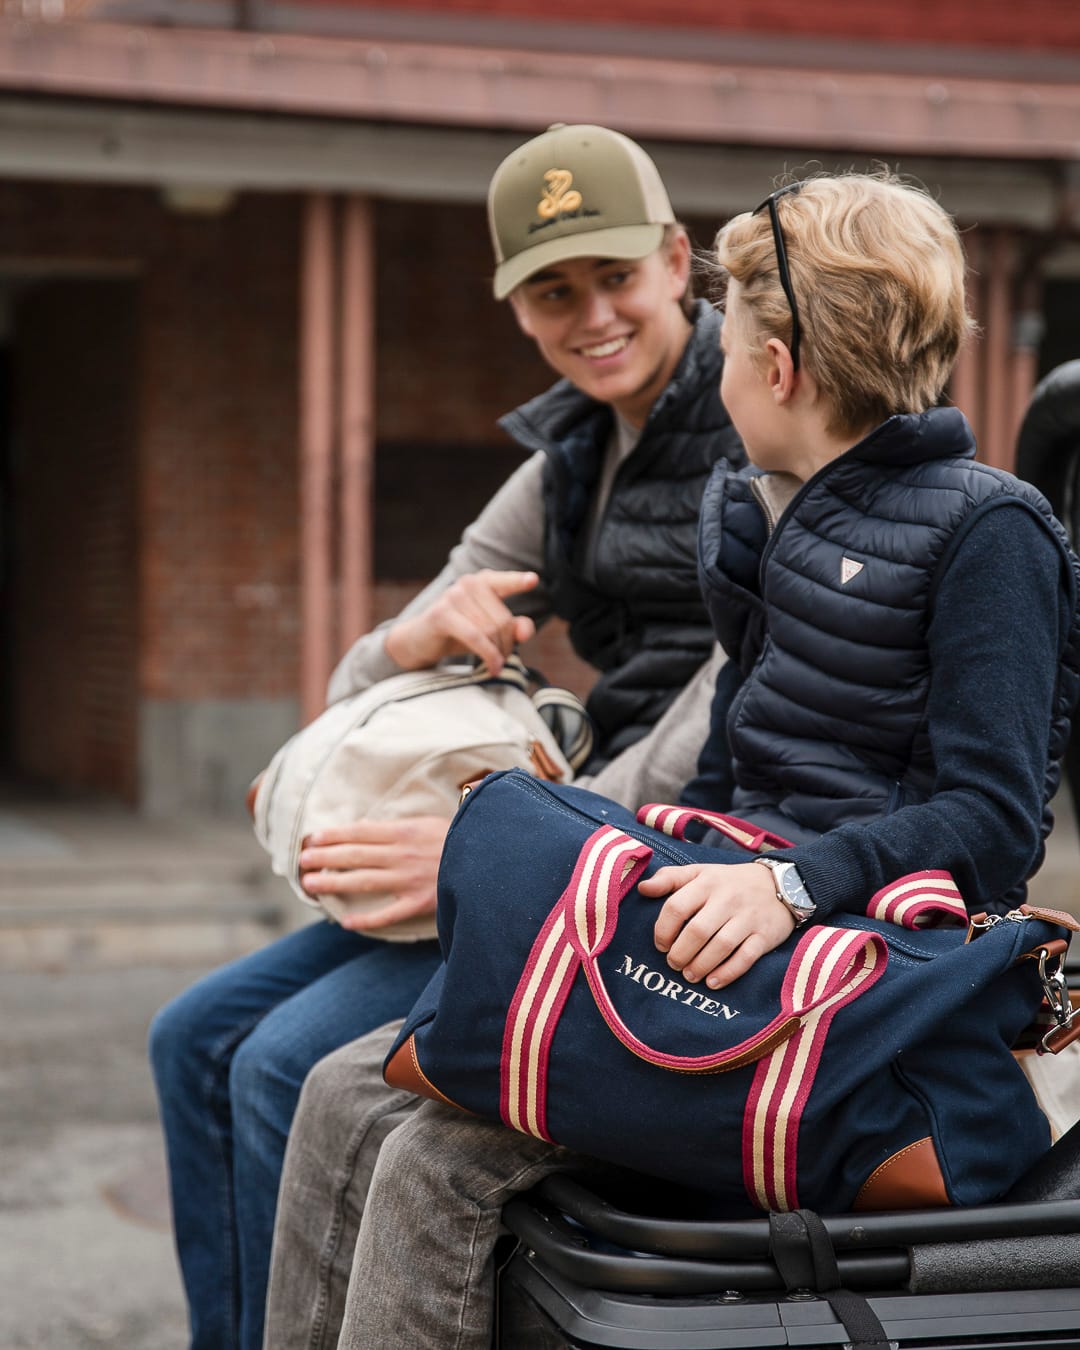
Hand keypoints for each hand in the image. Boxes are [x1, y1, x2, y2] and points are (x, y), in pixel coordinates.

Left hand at [298, 815, 450, 931]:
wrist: (491, 860)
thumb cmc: (462, 838)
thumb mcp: (431, 822)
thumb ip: (403, 827)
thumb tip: (373, 829)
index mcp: (405, 831)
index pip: (360, 832)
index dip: (334, 836)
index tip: (312, 839)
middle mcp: (402, 854)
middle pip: (355, 855)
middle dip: (325, 857)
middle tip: (301, 861)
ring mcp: (409, 880)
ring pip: (363, 880)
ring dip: (334, 882)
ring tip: (310, 884)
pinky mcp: (419, 902)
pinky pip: (388, 912)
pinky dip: (366, 918)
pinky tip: (345, 921)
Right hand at [384, 569, 538, 674]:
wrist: (418, 641)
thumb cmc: (458, 633)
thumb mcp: (489, 630)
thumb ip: (513, 627)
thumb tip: (525, 631)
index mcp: (483, 581)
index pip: (505, 582)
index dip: (518, 581)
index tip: (533, 581)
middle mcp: (468, 583)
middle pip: (503, 621)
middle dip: (507, 645)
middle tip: (502, 659)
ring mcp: (453, 596)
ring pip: (490, 630)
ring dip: (496, 653)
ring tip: (494, 663)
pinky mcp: (442, 614)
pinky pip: (475, 637)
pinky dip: (487, 655)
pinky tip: (492, 668)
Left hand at [638, 862, 795, 989]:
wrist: (783, 884)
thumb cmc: (730, 882)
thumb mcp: (700, 872)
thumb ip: (670, 879)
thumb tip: (642, 889)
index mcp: (707, 882)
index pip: (677, 907)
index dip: (663, 930)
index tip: (660, 945)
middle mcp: (727, 899)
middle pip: (697, 931)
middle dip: (680, 953)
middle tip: (673, 964)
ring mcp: (747, 918)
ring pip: (720, 946)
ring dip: (700, 965)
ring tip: (689, 975)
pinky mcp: (765, 936)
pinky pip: (746, 958)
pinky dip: (727, 973)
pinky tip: (712, 982)